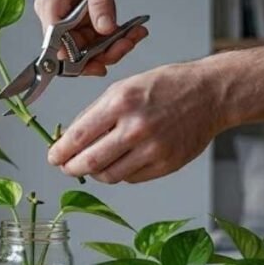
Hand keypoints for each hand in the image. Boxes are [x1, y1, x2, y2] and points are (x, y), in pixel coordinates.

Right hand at [35, 0, 146, 75]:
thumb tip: (105, 29)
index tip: (101, 65)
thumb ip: (100, 1)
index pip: (57, 46)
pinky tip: (131, 27)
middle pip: (73, 49)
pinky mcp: (78, 12)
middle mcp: (53, 13)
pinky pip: (94, 31)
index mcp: (50, 5)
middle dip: (102, 51)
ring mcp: (65, 14)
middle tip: (128, 44)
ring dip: (112, 43)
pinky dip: (113, 32)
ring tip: (135, 33)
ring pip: (86, 43)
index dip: (77, 60)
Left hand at [47, 62, 224, 183]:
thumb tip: (69, 138)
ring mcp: (153, 149)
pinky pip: (131, 178)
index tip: (53, 157)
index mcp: (120, 103)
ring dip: (95, 173)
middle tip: (66, 167)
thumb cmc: (165, 87)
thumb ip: (95, 113)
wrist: (210, 94)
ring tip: (93, 164)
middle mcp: (136, 128)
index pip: (78, 137)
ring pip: (109, 175)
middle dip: (71, 168)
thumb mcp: (123, 87)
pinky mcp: (166, 164)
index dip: (59, 152)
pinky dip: (119, 173)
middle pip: (90, 163)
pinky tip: (120, 161)